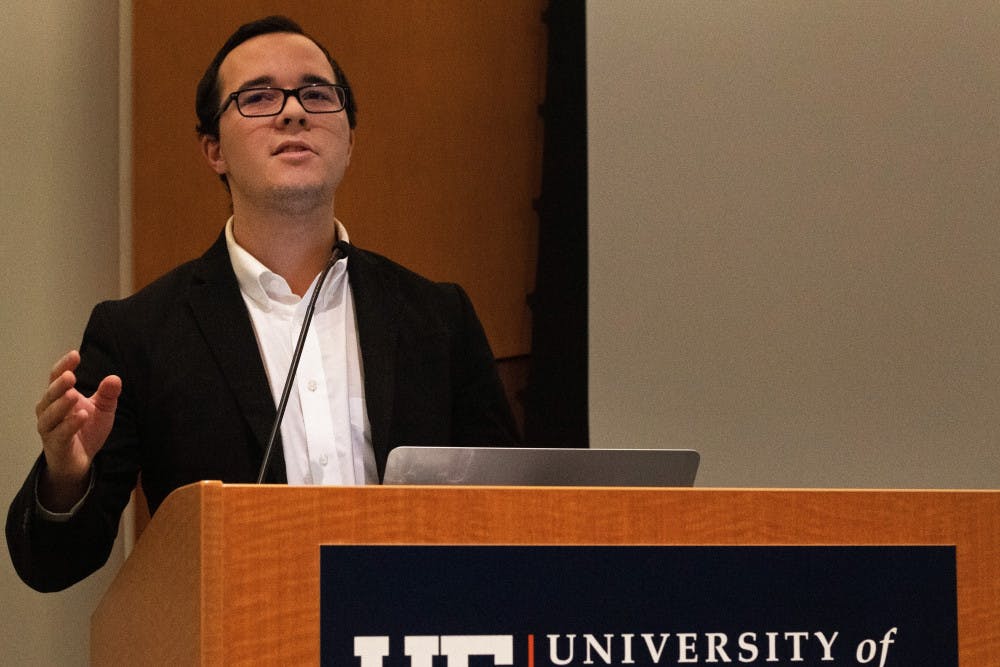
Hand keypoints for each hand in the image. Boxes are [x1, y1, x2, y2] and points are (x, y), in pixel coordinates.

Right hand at [35, 350, 121, 510]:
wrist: (80, 460)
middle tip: (70, 376)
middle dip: (59, 385)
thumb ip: (108, 394)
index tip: (75, 354)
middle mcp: (49, 410)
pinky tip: (81, 416)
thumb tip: (115, 378)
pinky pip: (60, 434)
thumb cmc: (86, 429)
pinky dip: (70, 425)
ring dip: (61, 404)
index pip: (57, 378)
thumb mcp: (103, 409)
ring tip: (74, 395)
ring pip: (49, 415)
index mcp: (59, 397)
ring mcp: (50, 428)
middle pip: (50, 395)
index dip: (64, 365)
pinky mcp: (56, 445)